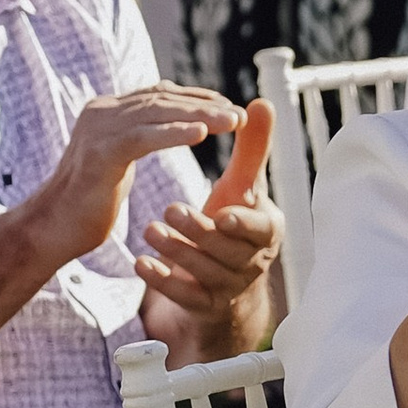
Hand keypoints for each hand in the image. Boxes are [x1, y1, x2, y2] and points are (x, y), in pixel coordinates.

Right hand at [24, 82, 244, 267]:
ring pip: (157, 114)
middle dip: (205, 105)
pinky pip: (143, 138)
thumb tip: (165, 121)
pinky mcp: (100, 153)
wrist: (53, 229)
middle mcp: (100, 112)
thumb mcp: (118, 161)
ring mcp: (98, 130)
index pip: (157, 94)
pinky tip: (201, 135)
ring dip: (200, 116)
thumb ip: (138, 137)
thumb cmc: (88, 203)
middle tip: (240, 114)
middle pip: (162, 99)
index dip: (195, 98)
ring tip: (234, 121)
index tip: (229, 106)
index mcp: (106, 112)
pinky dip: (174, 134)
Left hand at [136, 98, 281, 332]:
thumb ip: (251, 148)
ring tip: (149, 229)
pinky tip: (140, 263)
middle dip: (198, 231)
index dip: (241, 224)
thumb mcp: (243, 186)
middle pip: (226, 250)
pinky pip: (183, 296)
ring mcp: (228, 287)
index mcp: (266, 232)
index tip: (222, 214)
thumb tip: (260, 103)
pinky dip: (162, 279)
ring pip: (203, 272)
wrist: (226, 276)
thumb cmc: (234, 220)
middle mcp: (252, 263)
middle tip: (169, 208)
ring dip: (176, 251)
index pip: (259, 229)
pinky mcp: (203, 304)